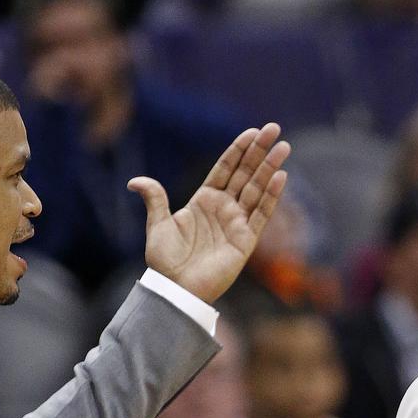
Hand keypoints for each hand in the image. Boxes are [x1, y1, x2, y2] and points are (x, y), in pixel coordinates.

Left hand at [128, 123, 289, 302]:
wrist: (176, 288)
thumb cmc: (165, 261)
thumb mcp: (158, 225)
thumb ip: (155, 199)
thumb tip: (134, 181)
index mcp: (204, 200)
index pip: (226, 169)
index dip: (239, 150)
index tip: (252, 132)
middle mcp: (224, 208)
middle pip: (245, 173)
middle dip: (260, 151)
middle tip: (274, 128)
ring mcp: (236, 223)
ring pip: (257, 189)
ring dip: (270, 168)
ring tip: (284, 147)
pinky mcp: (246, 240)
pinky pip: (262, 214)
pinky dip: (271, 195)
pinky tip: (281, 176)